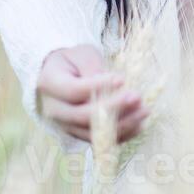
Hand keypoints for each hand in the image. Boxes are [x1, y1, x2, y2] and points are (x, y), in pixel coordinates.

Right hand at [35, 44, 149, 144]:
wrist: (61, 74)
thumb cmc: (73, 60)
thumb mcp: (82, 54)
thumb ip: (93, 66)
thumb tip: (110, 84)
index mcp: (49, 84)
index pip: (74, 90)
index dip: (98, 86)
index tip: (122, 79)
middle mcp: (54, 110)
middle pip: (83, 115)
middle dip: (113, 108)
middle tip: (137, 97)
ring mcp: (65, 125)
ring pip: (93, 132)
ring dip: (121, 124)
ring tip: (144, 111)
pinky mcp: (79, 134)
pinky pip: (100, 140)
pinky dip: (121, 135)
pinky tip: (140, 125)